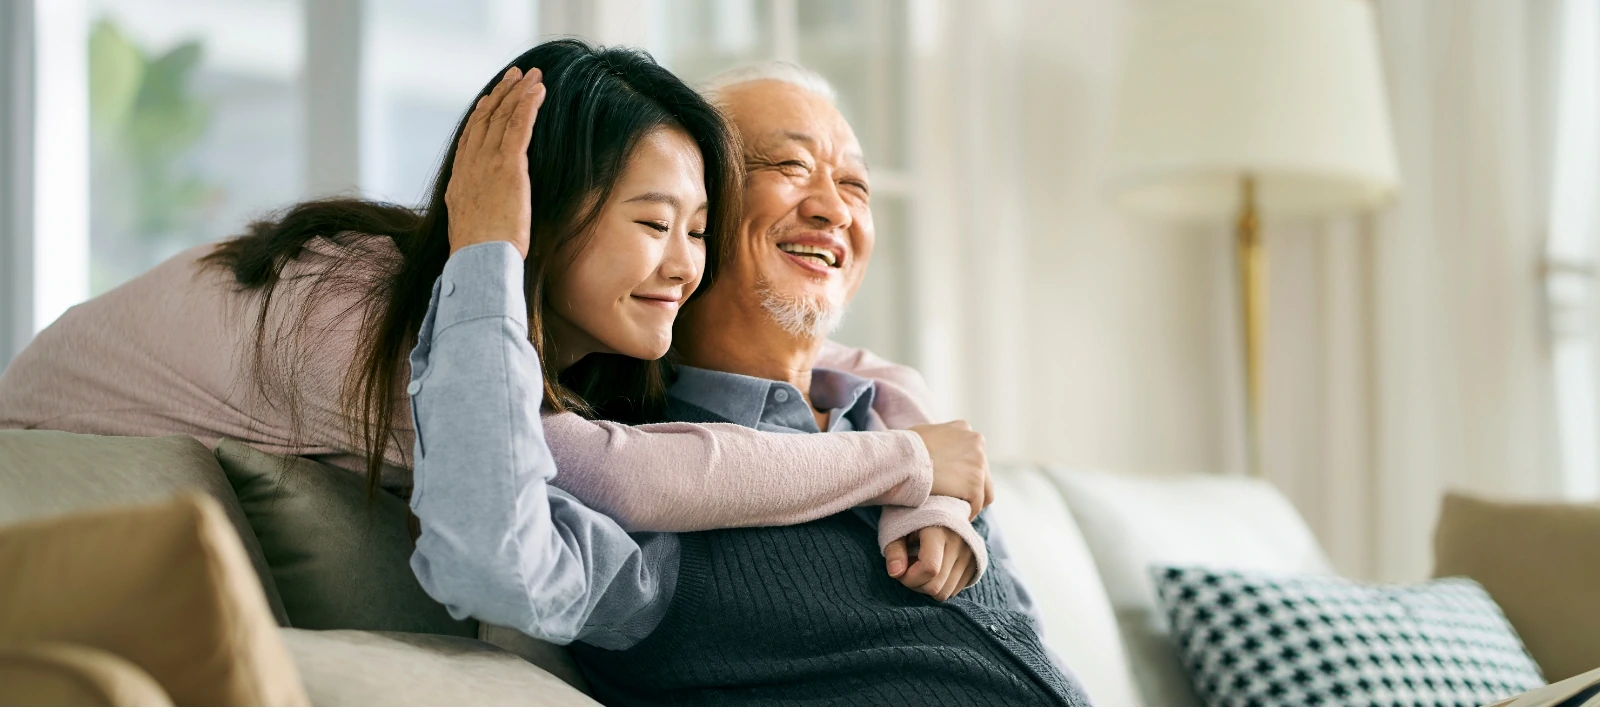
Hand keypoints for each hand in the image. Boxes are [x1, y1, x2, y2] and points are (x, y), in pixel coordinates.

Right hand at [444, 66, 546, 258]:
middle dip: (501, 95)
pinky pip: (518, 126)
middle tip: (514, 76)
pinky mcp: (508, 165)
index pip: (470, 139)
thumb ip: (477, 214)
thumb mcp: (472, 229)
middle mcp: (470, 165)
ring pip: (502, 118)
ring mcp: (487, 163)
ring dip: (518, 93)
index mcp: (460, 180)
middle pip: (485, 120)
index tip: (488, 100)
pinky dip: (527, 105)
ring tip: (532, 76)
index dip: (481, 116)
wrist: (480, 259)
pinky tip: (537, 91)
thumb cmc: (479, 254)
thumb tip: (482, 218)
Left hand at [884, 526, 977, 601]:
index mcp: (939, 530)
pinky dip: (940, 586)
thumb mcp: (896, 528)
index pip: (929, 568)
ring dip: (927, 587)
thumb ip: (894, 551)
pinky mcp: (975, 563)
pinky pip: (954, 591)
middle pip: (937, 586)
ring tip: (919, 567)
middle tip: (907, 569)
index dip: (909, 578)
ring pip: (945, 593)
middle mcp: (960, 543)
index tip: (898, 571)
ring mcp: (971, 554)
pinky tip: (933, 569)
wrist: (940, 502)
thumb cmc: (911, 517)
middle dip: (915, 585)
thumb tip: (895, 573)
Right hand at [910, 420, 991, 519]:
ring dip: (971, 501)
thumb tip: (933, 448)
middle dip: (970, 487)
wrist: (902, 460)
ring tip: (955, 510)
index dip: (963, 472)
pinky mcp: (975, 484)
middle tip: (955, 499)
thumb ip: (937, 439)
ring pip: (984, 491)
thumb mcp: (923, 433)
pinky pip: (976, 505)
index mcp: (964, 429)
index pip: (974, 455)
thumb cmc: (904, 448)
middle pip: (983, 472)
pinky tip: (954, 516)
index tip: (951, 483)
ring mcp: (978, 464)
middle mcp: (976, 442)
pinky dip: (967, 513)